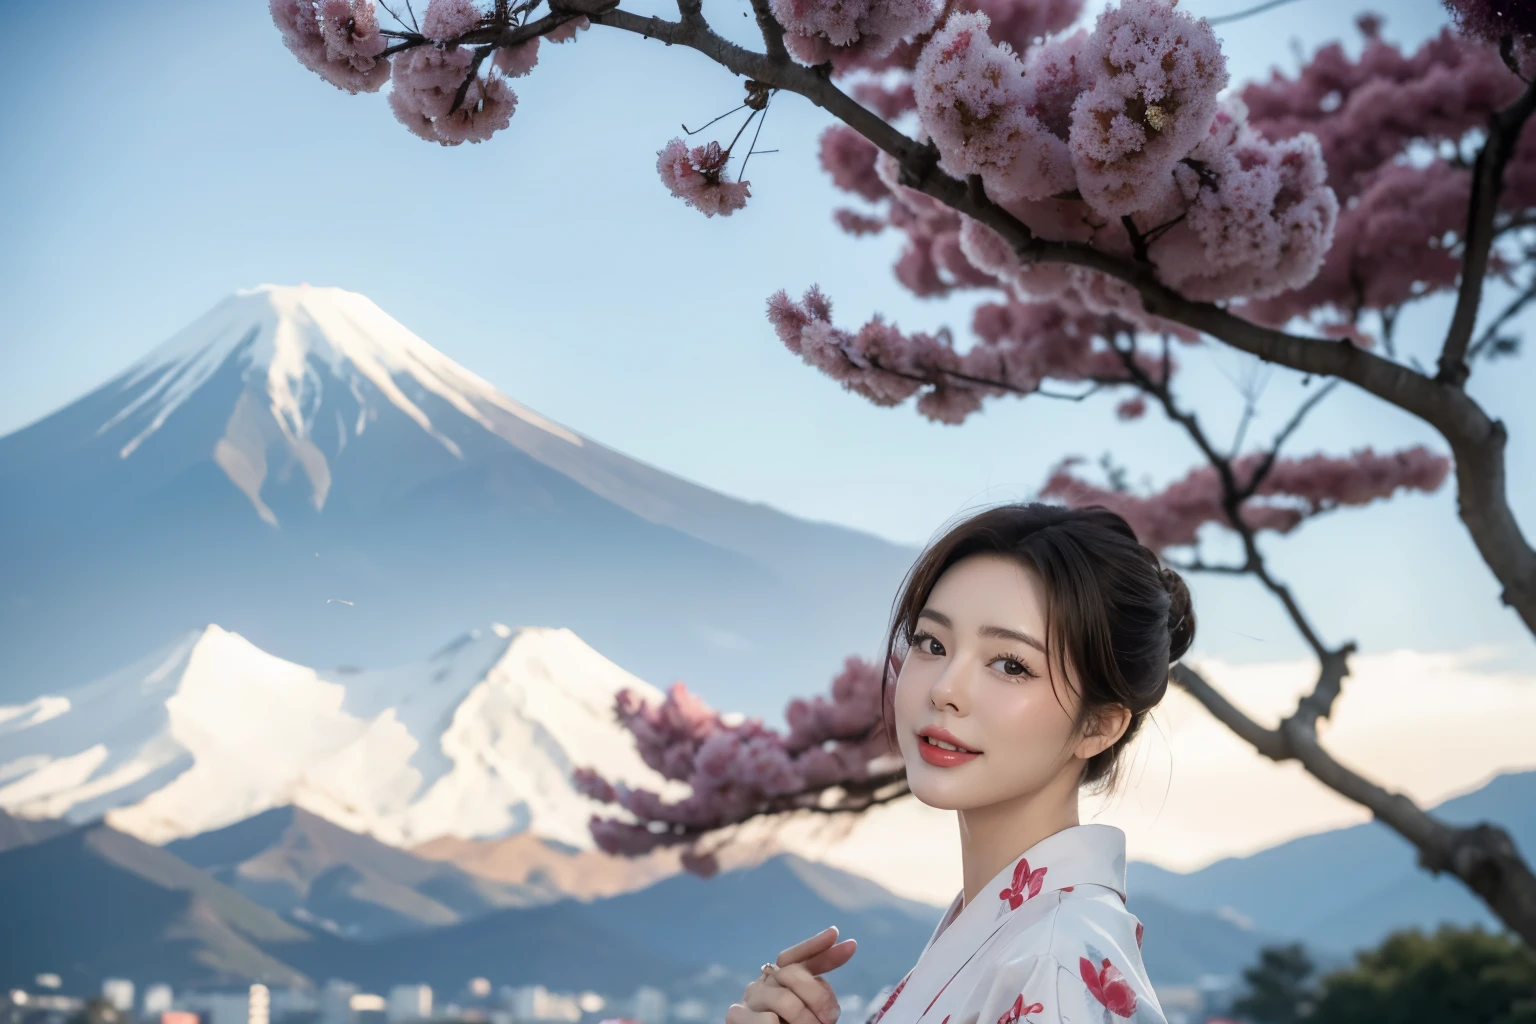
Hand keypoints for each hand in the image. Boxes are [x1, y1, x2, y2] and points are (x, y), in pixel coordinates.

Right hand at [727, 926, 857, 1023]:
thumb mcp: (810, 1013)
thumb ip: (818, 996)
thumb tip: (838, 981)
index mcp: (780, 980)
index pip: (795, 956)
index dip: (815, 945)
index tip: (837, 935)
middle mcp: (762, 984)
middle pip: (792, 973)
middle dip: (818, 995)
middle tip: (831, 1018)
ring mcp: (748, 999)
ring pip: (784, 1000)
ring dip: (805, 1019)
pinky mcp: (735, 1015)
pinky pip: (767, 1021)